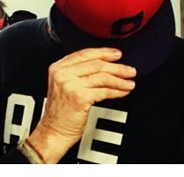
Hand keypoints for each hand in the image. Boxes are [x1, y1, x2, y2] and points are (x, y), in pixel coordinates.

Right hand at [26, 48, 135, 162]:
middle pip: (95, 64)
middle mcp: (63, 73)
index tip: (116, 54)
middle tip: (129, 69)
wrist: (53, 132)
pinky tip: (122, 92)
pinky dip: (116, 91)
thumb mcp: (62, 85)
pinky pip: (103, 91)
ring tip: (129, 82)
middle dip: (116, 66)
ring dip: (119, 79)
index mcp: (58, 67)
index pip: (85, 53)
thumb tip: (102, 64)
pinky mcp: (79, 98)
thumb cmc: (60, 112)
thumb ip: (76, 72)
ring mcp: (70, 85)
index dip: (103, 52)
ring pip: (102, 77)